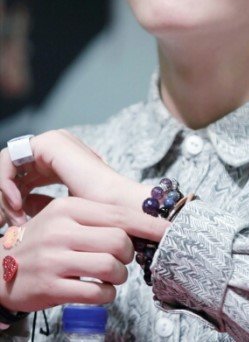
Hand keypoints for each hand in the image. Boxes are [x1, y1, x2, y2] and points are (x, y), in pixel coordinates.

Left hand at [0, 130, 152, 224]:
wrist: (115, 209)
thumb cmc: (97, 216)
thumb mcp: (59, 211)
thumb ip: (39, 204)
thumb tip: (19, 205)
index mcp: (58, 160)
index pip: (21, 177)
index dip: (11, 202)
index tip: (14, 229)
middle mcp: (54, 147)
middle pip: (12, 172)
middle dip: (4, 201)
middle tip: (6, 227)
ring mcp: (51, 141)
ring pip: (7, 167)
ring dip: (5, 196)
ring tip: (15, 220)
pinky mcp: (47, 143)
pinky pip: (8, 160)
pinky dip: (6, 185)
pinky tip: (17, 205)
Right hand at [0, 196, 163, 312]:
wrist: (1, 269)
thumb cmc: (42, 241)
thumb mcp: (63, 217)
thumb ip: (95, 216)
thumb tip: (139, 220)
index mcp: (68, 208)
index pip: (118, 214)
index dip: (147, 224)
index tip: (169, 229)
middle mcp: (62, 230)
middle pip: (119, 241)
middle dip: (129, 254)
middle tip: (123, 258)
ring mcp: (56, 259)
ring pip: (111, 267)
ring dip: (120, 275)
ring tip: (113, 275)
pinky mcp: (52, 287)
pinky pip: (96, 292)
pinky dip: (108, 293)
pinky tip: (102, 289)